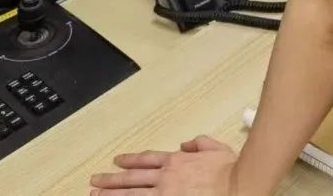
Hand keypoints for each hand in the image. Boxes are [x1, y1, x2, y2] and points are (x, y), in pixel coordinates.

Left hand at [90, 136, 238, 195]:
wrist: (237, 185)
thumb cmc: (229, 170)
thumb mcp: (216, 148)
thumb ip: (199, 143)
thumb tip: (186, 144)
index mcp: (176, 161)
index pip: (146, 160)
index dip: (130, 160)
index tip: (117, 161)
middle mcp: (166, 177)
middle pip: (132, 178)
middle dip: (111, 180)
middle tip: (95, 181)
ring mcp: (165, 193)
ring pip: (131, 195)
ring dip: (111, 195)